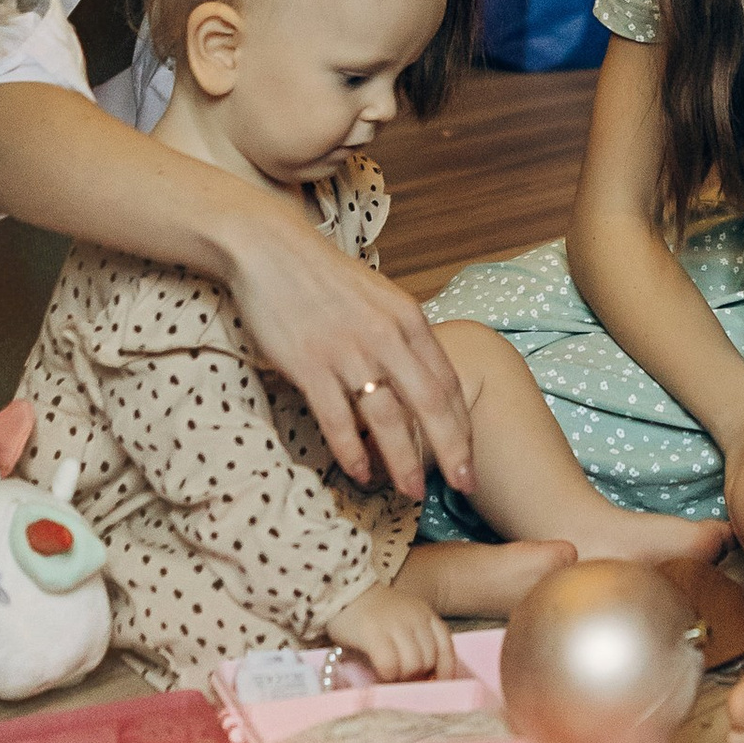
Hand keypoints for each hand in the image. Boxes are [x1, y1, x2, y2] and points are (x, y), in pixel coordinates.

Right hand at [220, 191, 470, 497]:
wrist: (271, 249)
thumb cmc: (327, 279)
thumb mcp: (381, 299)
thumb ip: (404, 338)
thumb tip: (424, 382)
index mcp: (409, 318)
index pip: (448, 382)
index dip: (463, 425)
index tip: (472, 457)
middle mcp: (386, 336)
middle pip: (430, 404)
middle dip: (452, 451)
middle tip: (465, 487)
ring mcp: (347, 351)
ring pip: (387, 418)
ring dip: (403, 461)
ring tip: (413, 493)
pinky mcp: (309, 363)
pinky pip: (337, 418)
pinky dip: (351, 450)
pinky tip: (359, 473)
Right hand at [326, 582, 456, 681]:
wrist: (346, 591)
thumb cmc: (376, 613)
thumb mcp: (406, 620)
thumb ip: (419, 641)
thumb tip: (428, 677)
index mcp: (426, 615)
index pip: (446, 648)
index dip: (445, 671)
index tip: (436, 685)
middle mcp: (415, 618)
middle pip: (428, 660)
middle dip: (417, 675)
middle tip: (402, 678)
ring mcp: (395, 625)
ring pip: (412, 665)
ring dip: (401, 677)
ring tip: (390, 675)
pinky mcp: (373, 634)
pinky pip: (389, 665)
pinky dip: (387, 675)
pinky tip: (379, 673)